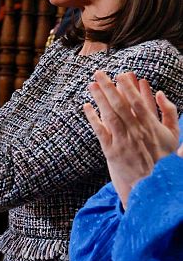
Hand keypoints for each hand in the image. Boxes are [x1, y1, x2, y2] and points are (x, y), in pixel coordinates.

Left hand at [83, 71, 178, 207]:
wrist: (155, 188)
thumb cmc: (165, 160)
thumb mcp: (174, 136)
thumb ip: (169, 113)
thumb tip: (160, 93)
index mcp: (152, 127)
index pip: (138, 102)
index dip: (129, 87)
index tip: (121, 74)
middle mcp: (137, 132)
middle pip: (121, 105)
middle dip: (110, 87)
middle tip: (99, 73)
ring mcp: (124, 142)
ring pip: (110, 115)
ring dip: (100, 98)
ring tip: (92, 84)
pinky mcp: (112, 152)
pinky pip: (100, 131)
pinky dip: (93, 118)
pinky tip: (87, 106)